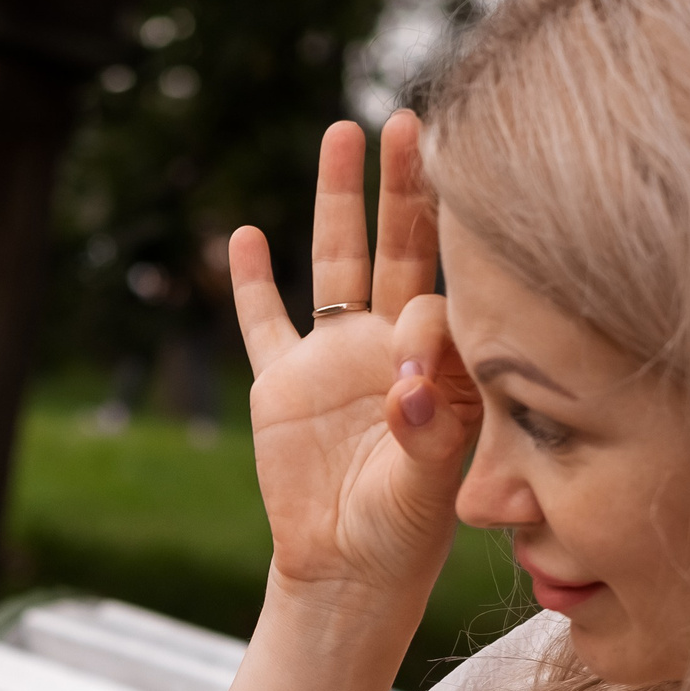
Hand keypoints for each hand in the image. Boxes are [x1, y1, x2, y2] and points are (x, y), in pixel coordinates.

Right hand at [231, 112, 480, 608]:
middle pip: (402, 245)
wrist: (346, 570)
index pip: (444, 298)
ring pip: (336, 259)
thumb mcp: (429, 487)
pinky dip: (252, 280)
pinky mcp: (281, 379)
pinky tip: (244, 234)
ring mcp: (336, 355)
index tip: (421, 338)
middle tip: (415, 120)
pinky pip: (263, 320)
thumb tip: (406, 376)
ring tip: (345, 132)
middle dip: (408, 184)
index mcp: (443, 362)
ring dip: (340, 198)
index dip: (437, 303)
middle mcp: (393, 343)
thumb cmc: (405, 533)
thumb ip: (428, 429)